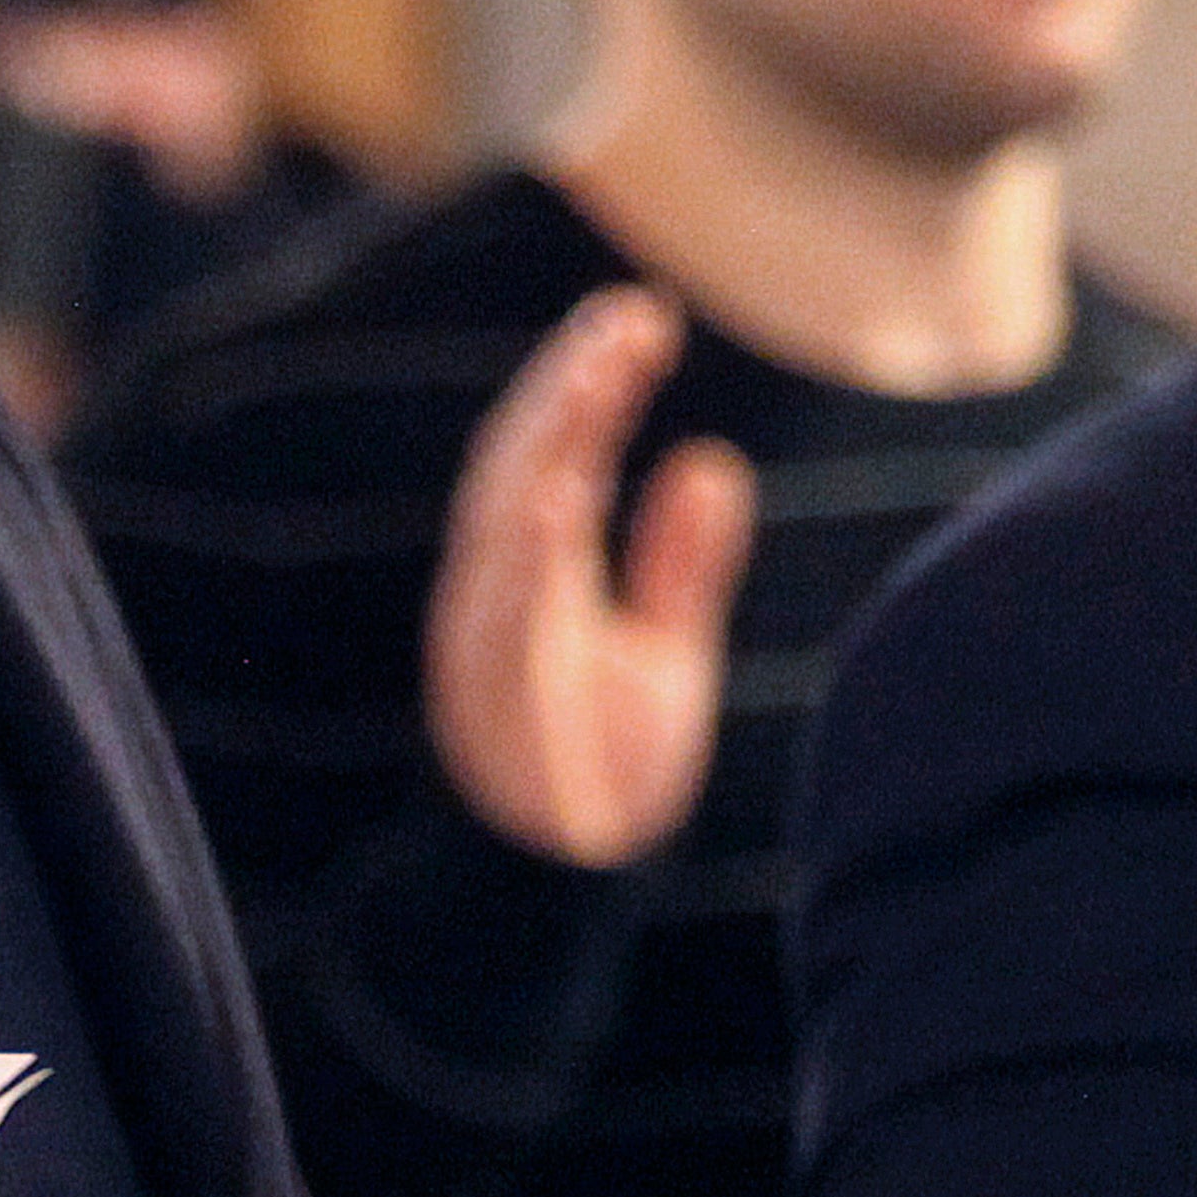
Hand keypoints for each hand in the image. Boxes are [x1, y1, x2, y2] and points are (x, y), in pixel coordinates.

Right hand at [426, 285, 753, 869]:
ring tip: (598, 371)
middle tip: (630, 315)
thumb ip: (679, 561)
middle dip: (568, 386)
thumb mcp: (664, 650)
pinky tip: (562, 494)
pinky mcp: (500, 697)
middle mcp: (496, 595)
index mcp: (530, 577)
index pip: (556, 455)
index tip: (645, 317)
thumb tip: (708, 461)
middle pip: (520, 462)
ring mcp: (489, 642)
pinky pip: (506, 613)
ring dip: (549, 442)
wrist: (570, 881)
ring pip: (504, 518)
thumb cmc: (606, 768)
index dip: (592, 385)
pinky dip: (528, 554)